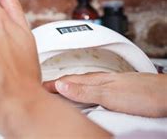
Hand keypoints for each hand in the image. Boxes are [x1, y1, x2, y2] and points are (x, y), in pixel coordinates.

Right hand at [44, 72, 166, 116]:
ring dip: (70, 90)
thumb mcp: (108, 94)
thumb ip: (83, 90)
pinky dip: (84, 95)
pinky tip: (86, 99)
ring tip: (59, 93)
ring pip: (83, 88)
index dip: (50, 84)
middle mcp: (100, 81)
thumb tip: (59, 85)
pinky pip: (94, 93)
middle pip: (73, 82)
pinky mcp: (118, 94)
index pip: (66, 81)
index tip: (36, 87)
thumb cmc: (143, 94)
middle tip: (44, 89)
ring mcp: (109, 86)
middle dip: (57, 85)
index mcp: (94, 80)